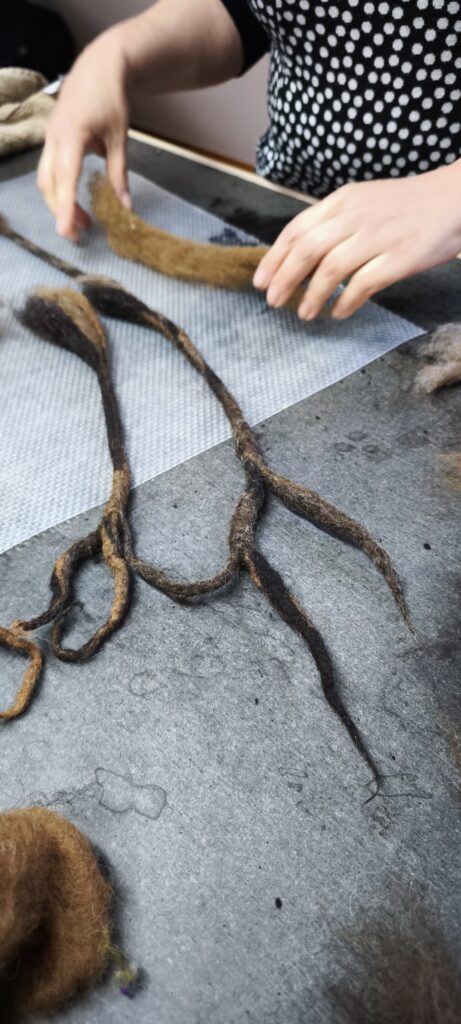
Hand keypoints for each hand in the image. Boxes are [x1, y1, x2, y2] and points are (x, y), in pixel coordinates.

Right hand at [37, 27, 129, 240]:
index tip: (66, 231)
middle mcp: (54, 137)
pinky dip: (61, 184)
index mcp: (72, 136)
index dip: (64, 207)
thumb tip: (126, 207)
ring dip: (60, 200)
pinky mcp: (52, 136)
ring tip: (83, 217)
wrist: (100, 66)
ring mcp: (50, 136)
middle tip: (83, 229)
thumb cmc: (111, 99)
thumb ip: (119, 173)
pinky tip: (79, 189)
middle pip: (49, 184)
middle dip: (61, 210)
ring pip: (45, 177)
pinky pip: (50, 166)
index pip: (66, 179)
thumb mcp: (119, 138)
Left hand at [253, 163, 460, 319]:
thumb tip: (301, 255)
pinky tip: (338, 312)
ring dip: (312, 295)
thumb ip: (334, 223)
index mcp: (343, 201)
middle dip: (284, 279)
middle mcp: (356, 216)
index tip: (260, 280)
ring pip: (331, 269)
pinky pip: (363, 284)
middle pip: (307, 250)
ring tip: (304, 313)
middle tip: (273, 301)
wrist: (455, 197)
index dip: (274, 258)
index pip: (297, 229)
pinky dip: (346, 301)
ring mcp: (378, 237)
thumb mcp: (364, 202)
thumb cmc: (407, 205)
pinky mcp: (399, 258)